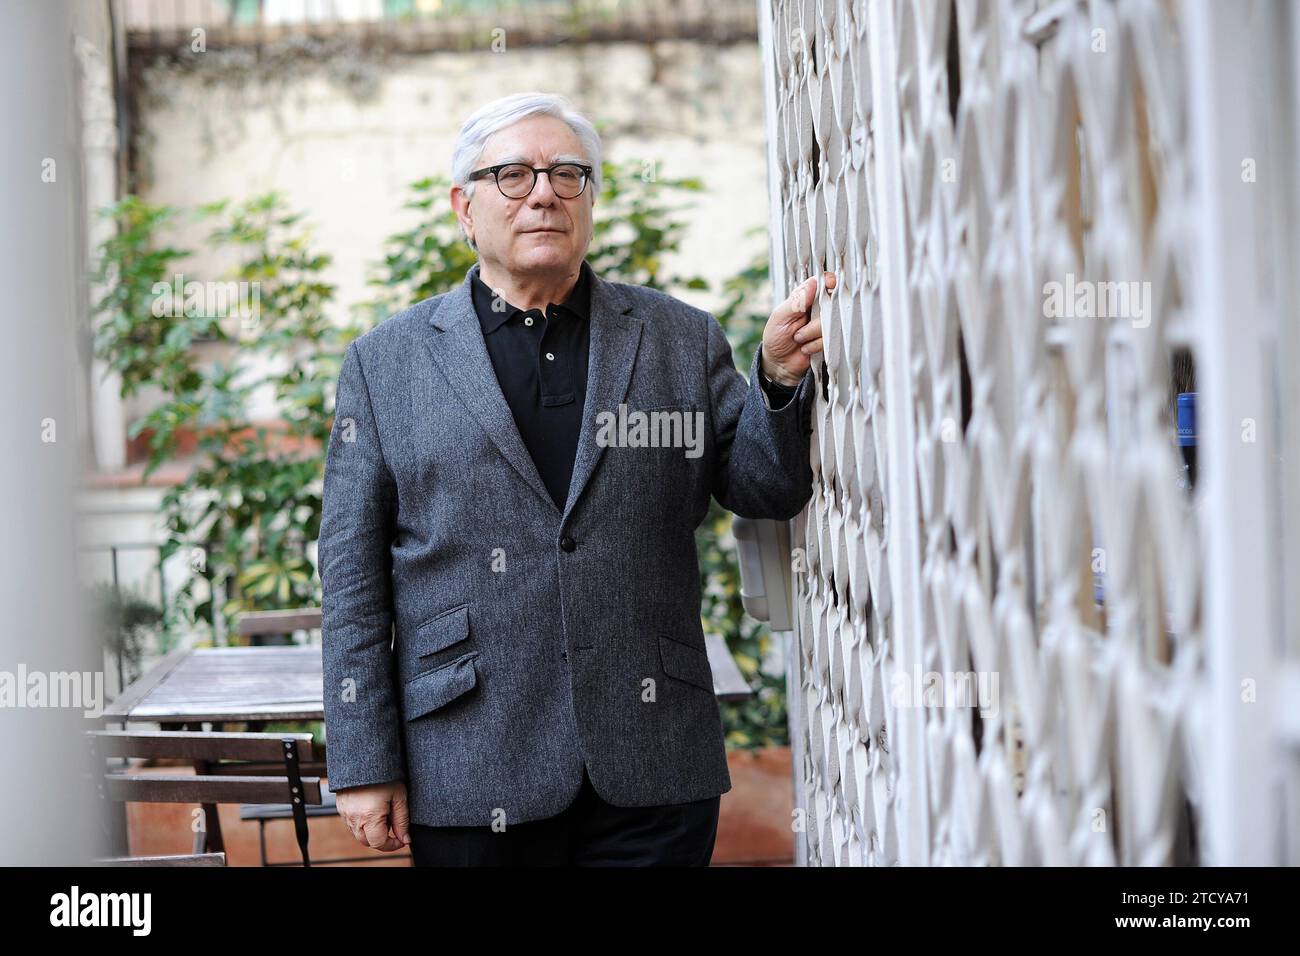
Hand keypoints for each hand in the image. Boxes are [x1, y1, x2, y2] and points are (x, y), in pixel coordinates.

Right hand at [335, 780, 410, 851]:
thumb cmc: (384, 773)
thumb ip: (402, 821)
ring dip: (371, 831)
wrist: (363, 756)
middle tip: (393, 824)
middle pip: (367, 841)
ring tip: (383, 812)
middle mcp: (353, 817)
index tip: (400, 838)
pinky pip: (351, 823)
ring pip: (357, 833)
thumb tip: (404, 839)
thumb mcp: (399, 796)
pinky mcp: (340, 807)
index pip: (379, 843)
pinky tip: (372, 808)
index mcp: (369, 816)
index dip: (392, 845)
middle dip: (381, 838)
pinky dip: (362, 822)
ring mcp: (345, 813)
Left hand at [761, 271, 835, 385]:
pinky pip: (830, 338)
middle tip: (798, 328)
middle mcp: (818, 308)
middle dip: (813, 321)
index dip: (829, 282)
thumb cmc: (776, 337)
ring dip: (811, 334)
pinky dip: (815, 345)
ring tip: (799, 339)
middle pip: (831, 304)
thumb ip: (796, 301)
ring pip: (830, 323)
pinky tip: (806, 347)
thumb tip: (813, 283)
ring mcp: (824, 324)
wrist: (779, 363)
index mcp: (805, 297)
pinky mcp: (829, 339)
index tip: (829, 286)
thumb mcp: (780, 317)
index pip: (823, 282)